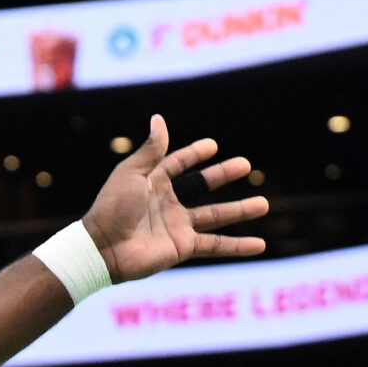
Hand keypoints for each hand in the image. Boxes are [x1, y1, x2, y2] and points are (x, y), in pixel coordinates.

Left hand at [80, 114, 267, 282]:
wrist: (103, 247)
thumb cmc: (112, 207)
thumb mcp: (131, 173)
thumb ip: (151, 150)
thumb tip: (159, 118)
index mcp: (152, 181)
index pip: (177, 163)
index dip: (194, 154)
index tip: (213, 146)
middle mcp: (167, 202)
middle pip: (201, 186)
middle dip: (223, 176)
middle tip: (246, 164)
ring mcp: (177, 225)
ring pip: (215, 216)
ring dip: (240, 210)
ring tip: (264, 204)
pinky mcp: (183, 247)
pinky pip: (216, 245)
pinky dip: (238, 246)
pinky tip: (260, 244)